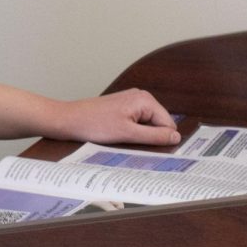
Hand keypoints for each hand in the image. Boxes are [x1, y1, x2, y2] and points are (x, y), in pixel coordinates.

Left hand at [54, 88, 180, 146]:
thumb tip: (177, 137)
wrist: (69, 120)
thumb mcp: (128, 134)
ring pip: (149, 125)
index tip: (149, 149)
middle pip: (160, 124)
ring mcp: (131, 102)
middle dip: (151, 137)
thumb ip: (154, 136)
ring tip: (125, 141)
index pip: (168, 125)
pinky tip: (121, 137)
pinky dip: (133, 132)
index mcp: (145, 100)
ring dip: (141, 136)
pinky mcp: (123, 108)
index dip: (161, 140)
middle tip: (134, 146)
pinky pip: (138, 123)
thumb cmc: (95, 125)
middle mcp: (141, 97)